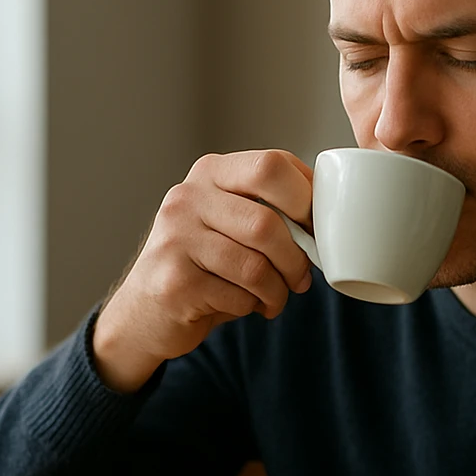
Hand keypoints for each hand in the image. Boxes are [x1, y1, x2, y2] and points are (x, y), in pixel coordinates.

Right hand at [92, 150, 314, 391]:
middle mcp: (188, 197)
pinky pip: (239, 296)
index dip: (306, 199)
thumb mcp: (231, 221)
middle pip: (266, 222)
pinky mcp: (174, 281)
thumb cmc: (205, 264)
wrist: (146, 310)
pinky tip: (248, 305)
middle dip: (296, 258)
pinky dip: (254, 306)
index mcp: (211, 172)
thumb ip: (269, 207)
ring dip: (277, 290)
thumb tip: (330, 216)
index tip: (316, 229)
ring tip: (274, 297)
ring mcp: (176, 238)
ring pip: (255, 266)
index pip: (271, 165)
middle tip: (301, 277)